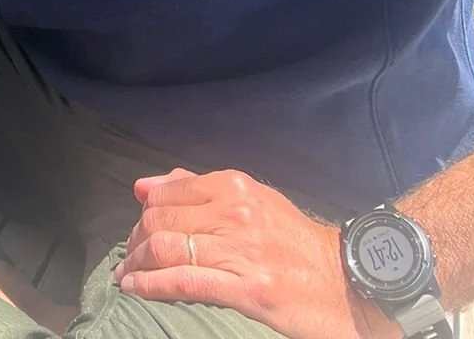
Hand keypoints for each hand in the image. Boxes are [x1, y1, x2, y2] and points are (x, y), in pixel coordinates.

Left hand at [112, 168, 395, 338]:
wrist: (345, 280)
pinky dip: (151, 284)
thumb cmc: (294, 241)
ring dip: (137, 264)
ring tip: (128, 274)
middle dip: (136, 240)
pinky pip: (184, 282)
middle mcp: (234, 211)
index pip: (169, 193)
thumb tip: (146, 186)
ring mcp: (240, 250)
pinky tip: (135, 288)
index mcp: (234, 186)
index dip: (144, 212)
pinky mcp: (247, 288)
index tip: (135, 230)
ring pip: (167, 249)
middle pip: (162, 220)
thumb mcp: (252, 200)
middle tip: (129, 256)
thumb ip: (198, 189)